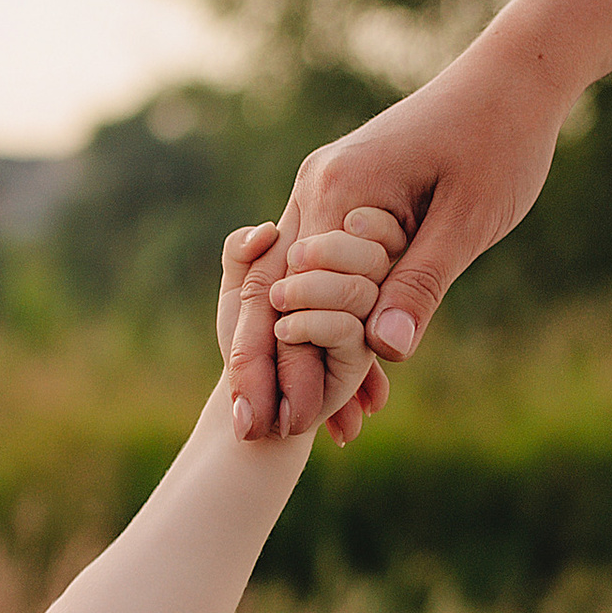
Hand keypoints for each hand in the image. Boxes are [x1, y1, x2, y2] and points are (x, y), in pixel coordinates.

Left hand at [218, 211, 398, 433]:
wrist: (249, 393)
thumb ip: (240, 251)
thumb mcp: (237, 286)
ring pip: (362, 288)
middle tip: (294, 261)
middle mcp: (361, 285)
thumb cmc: (246, 333)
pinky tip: (283, 329)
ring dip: (314, 288)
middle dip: (331, 249)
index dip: (355, 219)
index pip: (367, 223)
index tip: (306, 233)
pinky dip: (312, 323)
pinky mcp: (359, 357)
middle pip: (375, 249)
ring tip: (277, 301)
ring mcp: (365, 321)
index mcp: (338, 258)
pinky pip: (349, 330)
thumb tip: (267, 232)